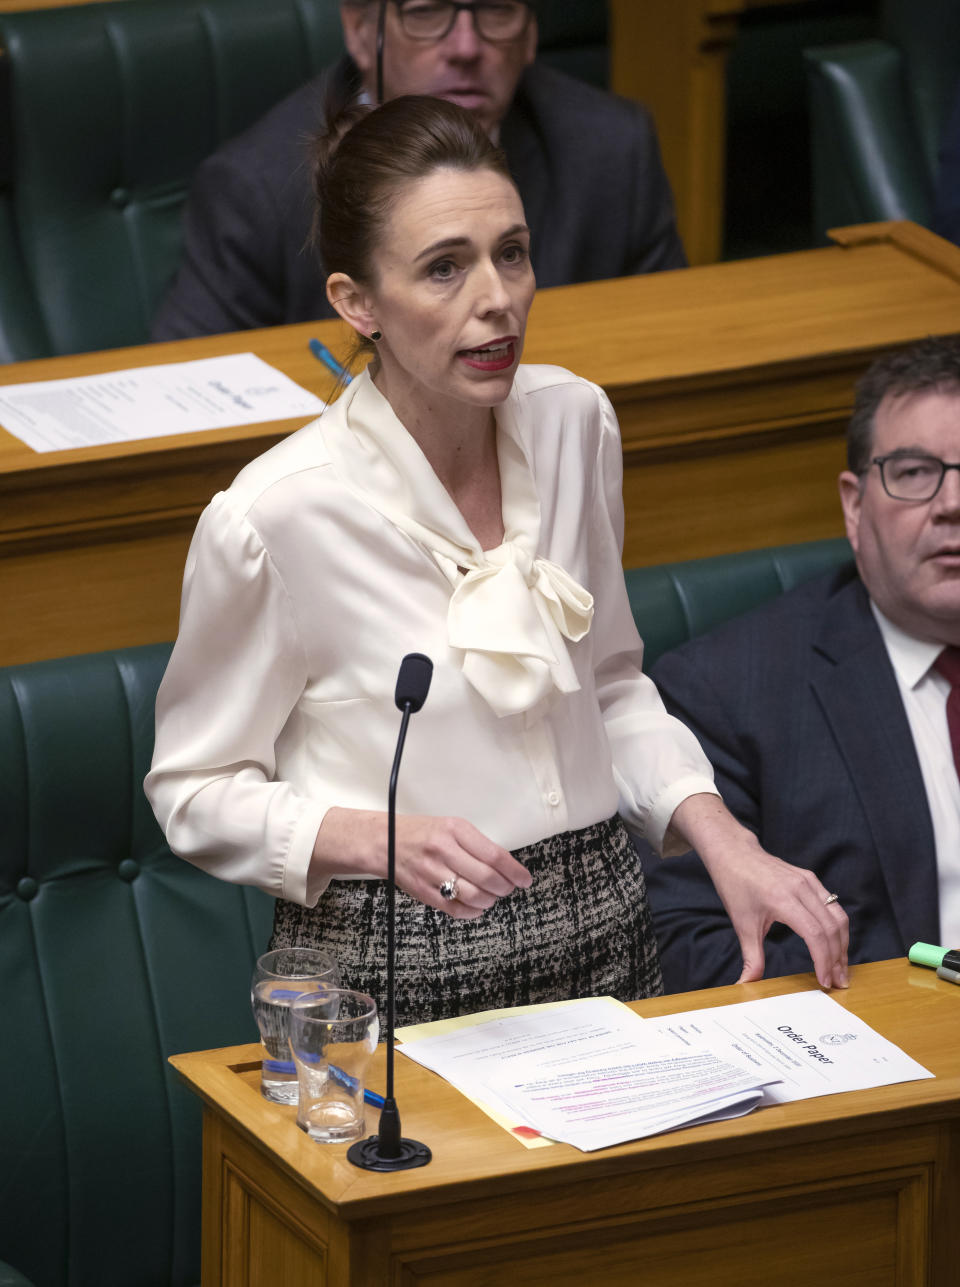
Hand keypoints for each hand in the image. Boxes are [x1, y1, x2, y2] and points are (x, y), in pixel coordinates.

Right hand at [314, 808, 531, 918]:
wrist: (383, 841)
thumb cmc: (421, 833)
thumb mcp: (450, 826)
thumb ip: (475, 844)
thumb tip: (505, 866)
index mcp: (454, 830)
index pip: (494, 855)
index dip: (514, 871)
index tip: (524, 879)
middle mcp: (444, 850)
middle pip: (486, 878)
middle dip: (504, 888)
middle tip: (508, 889)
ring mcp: (432, 872)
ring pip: (473, 896)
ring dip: (489, 901)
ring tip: (491, 897)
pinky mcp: (423, 892)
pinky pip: (455, 909)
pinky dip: (472, 912)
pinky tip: (476, 906)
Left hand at [669, 795, 848, 988]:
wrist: (734, 854)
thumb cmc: (736, 886)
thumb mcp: (742, 925)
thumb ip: (751, 958)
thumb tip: (746, 984)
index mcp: (783, 899)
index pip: (815, 934)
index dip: (823, 960)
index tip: (824, 982)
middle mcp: (801, 888)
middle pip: (831, 928)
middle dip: (838, 958)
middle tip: (838, 983)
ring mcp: (809, 881)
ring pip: (838, 916)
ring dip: (842, 944)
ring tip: (840, 968)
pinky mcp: (811, 879)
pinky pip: (833, 906)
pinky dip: (838, 928)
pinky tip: (835, 945)